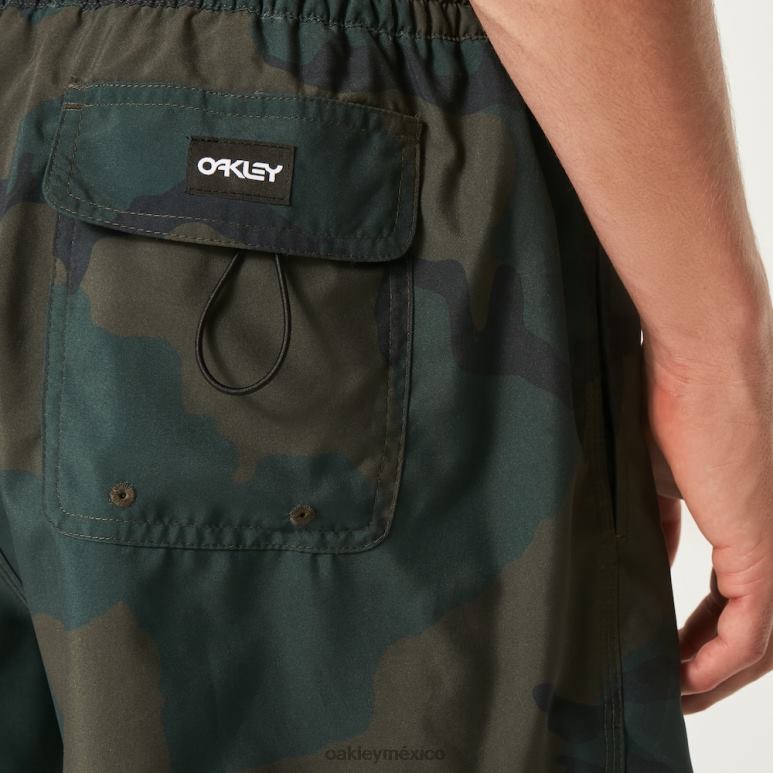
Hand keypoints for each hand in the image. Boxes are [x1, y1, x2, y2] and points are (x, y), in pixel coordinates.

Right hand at [642, 333, 772, 712]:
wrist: (700, 358)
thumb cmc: (676, 400)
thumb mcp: (658, 475)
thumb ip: (660, 521)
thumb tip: (644, 553)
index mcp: (748, 522)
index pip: (733, 600)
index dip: (701, 636)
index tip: (667, 656)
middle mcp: (772, 540)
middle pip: (752, 631)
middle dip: (707, 666)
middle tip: (668, 688)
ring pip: (758, 638)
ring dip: (714, 675)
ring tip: (672, 692)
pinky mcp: (761, 543)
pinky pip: (750, 627)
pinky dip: (719, 661)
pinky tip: (686, 677)